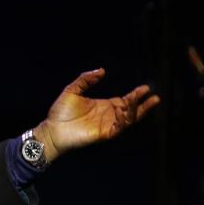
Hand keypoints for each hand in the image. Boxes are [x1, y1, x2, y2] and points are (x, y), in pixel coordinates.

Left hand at [34, 68, 159, 161]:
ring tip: (140, 101)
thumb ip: (85, 80)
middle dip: (142, 103)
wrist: (52, 129)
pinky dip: (124, 119)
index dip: (136, 95)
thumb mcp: (72, 90)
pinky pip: (119, 127)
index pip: (125, 100)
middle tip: (152, 96)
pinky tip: (126, 110)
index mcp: (104, 106)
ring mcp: (107, 125)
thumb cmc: (60, 112)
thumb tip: (102, 71)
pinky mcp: (103, 134)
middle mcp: (108, 116)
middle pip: (131, 110)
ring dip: (135, 110)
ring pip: (128, 119)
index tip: (146, 88)